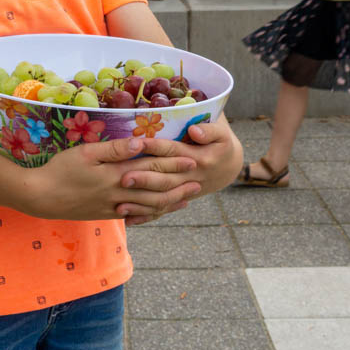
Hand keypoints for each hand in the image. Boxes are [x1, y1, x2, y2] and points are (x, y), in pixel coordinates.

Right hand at [31, 135, 199, 222]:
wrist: (41, 197)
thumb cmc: (61, 170)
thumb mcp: (85, 153)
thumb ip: (114, 148)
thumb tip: (141, 142)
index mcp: (116, 174)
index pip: (151, 167)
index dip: (173, 163)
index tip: (192, 158)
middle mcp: (120, 193)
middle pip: (156, 189)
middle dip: (179, 185)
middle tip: (199, 180)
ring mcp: (114, 207)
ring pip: (149, 207)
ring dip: (170, 202)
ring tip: (187, 199)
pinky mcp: (107, 215)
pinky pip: (136, 216)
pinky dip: (151, 214)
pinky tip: (159, 212)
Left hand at [118, 115, 242, 218]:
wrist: (228, 166)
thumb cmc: (220, 142)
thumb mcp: (221, 132)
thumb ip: (209, 130)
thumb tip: (193, 130)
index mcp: (200, 158)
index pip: (173, 152)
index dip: (155, 147)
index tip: (137, 144)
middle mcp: (191, 177)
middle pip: (165, 179)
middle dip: (144, 180)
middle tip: (123, 179)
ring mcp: (185, 191)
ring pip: (162, 198)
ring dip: (142, 203)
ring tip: (120, 206)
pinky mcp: (179, 199)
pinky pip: (163, 210)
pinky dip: (146, 216)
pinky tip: (129, 220)